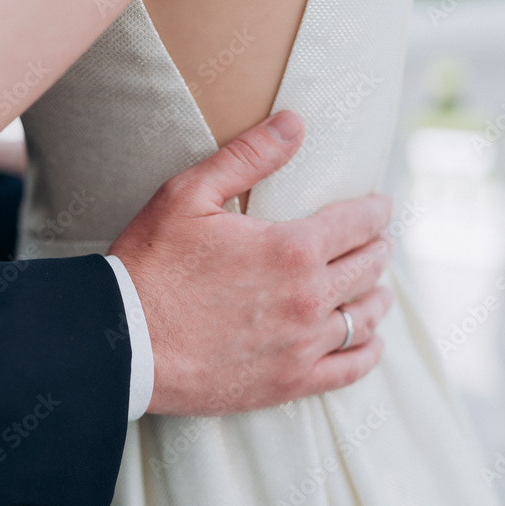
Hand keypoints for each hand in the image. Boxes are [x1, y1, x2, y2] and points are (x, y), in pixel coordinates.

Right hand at [109, 111, 392, 415]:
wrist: (123, 342)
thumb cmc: (150, 264)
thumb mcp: (189, 195)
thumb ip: (248, 156)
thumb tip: (295, 123)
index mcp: (292, 249)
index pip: (358, 223)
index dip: (375, 210)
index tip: (381, 206)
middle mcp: (309, 298)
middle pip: (368, 268)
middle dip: (378, 248)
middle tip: (378, 241)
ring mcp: (303, 345)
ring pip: (365, 317)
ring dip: (376, 297)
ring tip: (377, 288)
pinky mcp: (290, 382)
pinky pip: (351, 368)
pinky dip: (368, 351)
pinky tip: (371, 340)